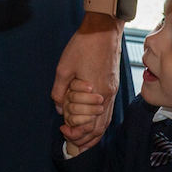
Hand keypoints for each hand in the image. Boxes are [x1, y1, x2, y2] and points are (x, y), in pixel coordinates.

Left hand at [53, 13, 121, 150]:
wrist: (103, 29)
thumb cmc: (83, 45)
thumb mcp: (64, 68)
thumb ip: (59, 91)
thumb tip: (58, 108)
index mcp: (96, 92)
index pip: (89, 124)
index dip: (76, 132)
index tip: (63, 130)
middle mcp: (107, 94)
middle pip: (100, 127)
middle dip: (85, 138)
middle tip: (71, 141)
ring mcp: (112, 90)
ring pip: (106, 120)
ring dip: (94, 133)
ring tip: (83, 142)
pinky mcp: (113, 84)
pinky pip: (108, 110)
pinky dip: (101, 121)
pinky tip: (94, 124)